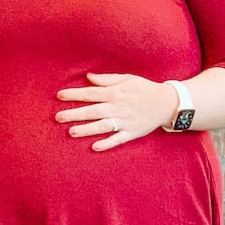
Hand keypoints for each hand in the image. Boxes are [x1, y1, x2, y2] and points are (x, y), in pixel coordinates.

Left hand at [55, 72, 176, 150]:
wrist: (167, 102)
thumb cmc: (144, 88)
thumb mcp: (126, 78)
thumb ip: (106, 79)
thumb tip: (88, 77)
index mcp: (115, 93)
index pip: (90, 94)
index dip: (73, 95)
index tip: (59, 96)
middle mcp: (118, 107)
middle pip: (92, 110)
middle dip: (74, 113)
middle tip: (58, 117)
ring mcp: (125, 121)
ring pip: (102, 126)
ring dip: (86, 129)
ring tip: (71, 132)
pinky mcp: (132, 132)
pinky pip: (118, 139)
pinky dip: (107, 143)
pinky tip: (94, 147)